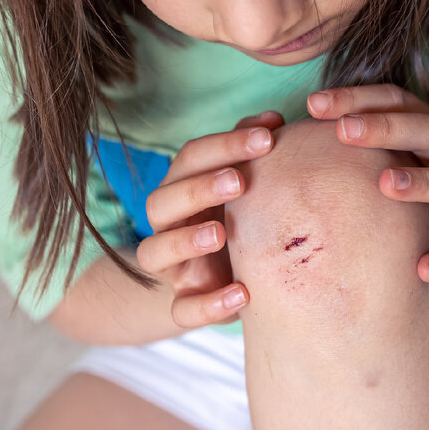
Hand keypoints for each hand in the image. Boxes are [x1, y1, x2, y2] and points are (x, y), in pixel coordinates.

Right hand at [135, 110, 284, 327]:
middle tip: (239, 180)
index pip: (190, 158)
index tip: (268, 137)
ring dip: (186, 240)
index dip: (224, 145)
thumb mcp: (241, 187)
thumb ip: (250, 154)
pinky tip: (242, 294)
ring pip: (155, 252)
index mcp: (181, 188)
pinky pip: (183, 310)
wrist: (220, 280)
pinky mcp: (184, 303)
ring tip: (221, 233)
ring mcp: (172, 267)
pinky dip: (209, 305)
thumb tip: (273, 119)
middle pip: (162, 201)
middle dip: (199, 188)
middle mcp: (167, 225)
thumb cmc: (237, 220)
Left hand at [306, 85, 428, 281]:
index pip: (396, 99)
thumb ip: (368, 136)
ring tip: (385, 185)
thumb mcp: (410, 148)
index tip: (313, 103)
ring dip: (421, 183)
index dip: (357, 98)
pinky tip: (423, 270)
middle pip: (425, 130)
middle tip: (344, 131)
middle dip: (385, 128)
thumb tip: (295, 130)